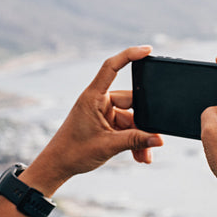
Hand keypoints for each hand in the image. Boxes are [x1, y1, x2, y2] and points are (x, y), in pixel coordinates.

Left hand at [24, 45, 163, 194]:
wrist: (58, 166)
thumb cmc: (73, 152)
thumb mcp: (108, 146)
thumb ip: (135, 141)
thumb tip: (159, 139)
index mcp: (93, 97)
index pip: (111, 67)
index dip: (129, 55)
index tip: (147, 50)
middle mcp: (98, 101)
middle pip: (131, 102)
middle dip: (143, 125)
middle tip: (152, 142)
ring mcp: (102, 112)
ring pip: (130, 119)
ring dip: (139, 137)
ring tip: (144, 156)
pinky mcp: (104, 123)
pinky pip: (125, 128)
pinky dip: (132, 140)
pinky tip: (139, 155)